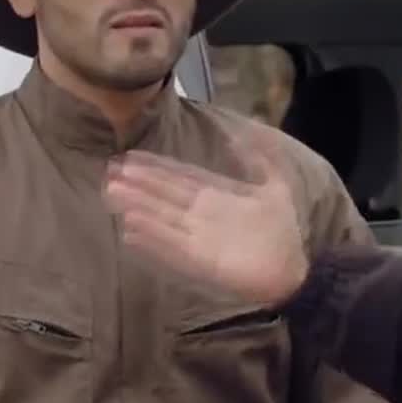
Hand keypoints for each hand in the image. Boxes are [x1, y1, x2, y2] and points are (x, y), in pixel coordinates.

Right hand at [103, 132, 309, 306]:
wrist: (292, 270)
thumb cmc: (282, 231)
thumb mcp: (275, 186)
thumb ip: (259, 158)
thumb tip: (237, 133)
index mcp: (216, 194)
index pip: (180, 176)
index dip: (155, 166)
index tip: (128, 157)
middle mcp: (202, 213)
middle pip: (165, 194)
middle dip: (138, 183)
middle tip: (109, 171)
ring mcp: (200, 236)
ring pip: (163, 216)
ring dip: (138, 205)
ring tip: (112, 193)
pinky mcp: (202, 260)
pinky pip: (172, 246)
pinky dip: (153, 237)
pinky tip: (131, 228)